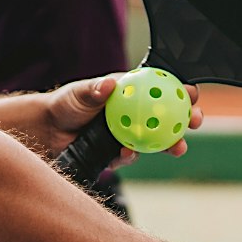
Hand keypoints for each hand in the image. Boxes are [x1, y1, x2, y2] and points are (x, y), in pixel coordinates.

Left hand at [24, 75, 205, 166]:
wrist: (46, 133)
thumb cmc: (65, 105)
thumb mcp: (79, 92)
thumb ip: (94, 90)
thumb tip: (108, 86)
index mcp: (131, 94)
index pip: (161, 90)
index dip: (180, 92)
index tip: (192, 94)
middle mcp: (134, 114)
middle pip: (168, 117)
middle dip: (186, 119)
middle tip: (195, 121)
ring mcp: (129, 135)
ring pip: (157, 140)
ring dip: (171, 144)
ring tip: (178, 148)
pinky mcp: (118, 154)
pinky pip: (131, 156)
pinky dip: (132, 155)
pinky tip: (129, 153)